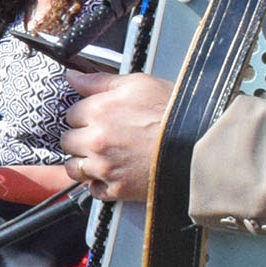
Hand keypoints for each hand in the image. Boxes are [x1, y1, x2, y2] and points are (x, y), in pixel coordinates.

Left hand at [61, 71, 172, 201]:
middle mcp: (96, 141)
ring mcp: (104, 167)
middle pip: (68, 141)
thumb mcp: (138, 84)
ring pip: (74, 168)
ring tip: (102, 155)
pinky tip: (113, 172)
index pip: (70, 113)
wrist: (197, 145)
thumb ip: (99, 80)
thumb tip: (73, 76)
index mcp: (98, 111)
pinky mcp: (116, 190)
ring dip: (83, 162)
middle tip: (100, 135)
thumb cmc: (173, 113)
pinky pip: (93, 190)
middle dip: (80, 137)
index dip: (84, 114)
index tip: (96, 116)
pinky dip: (99, 184)